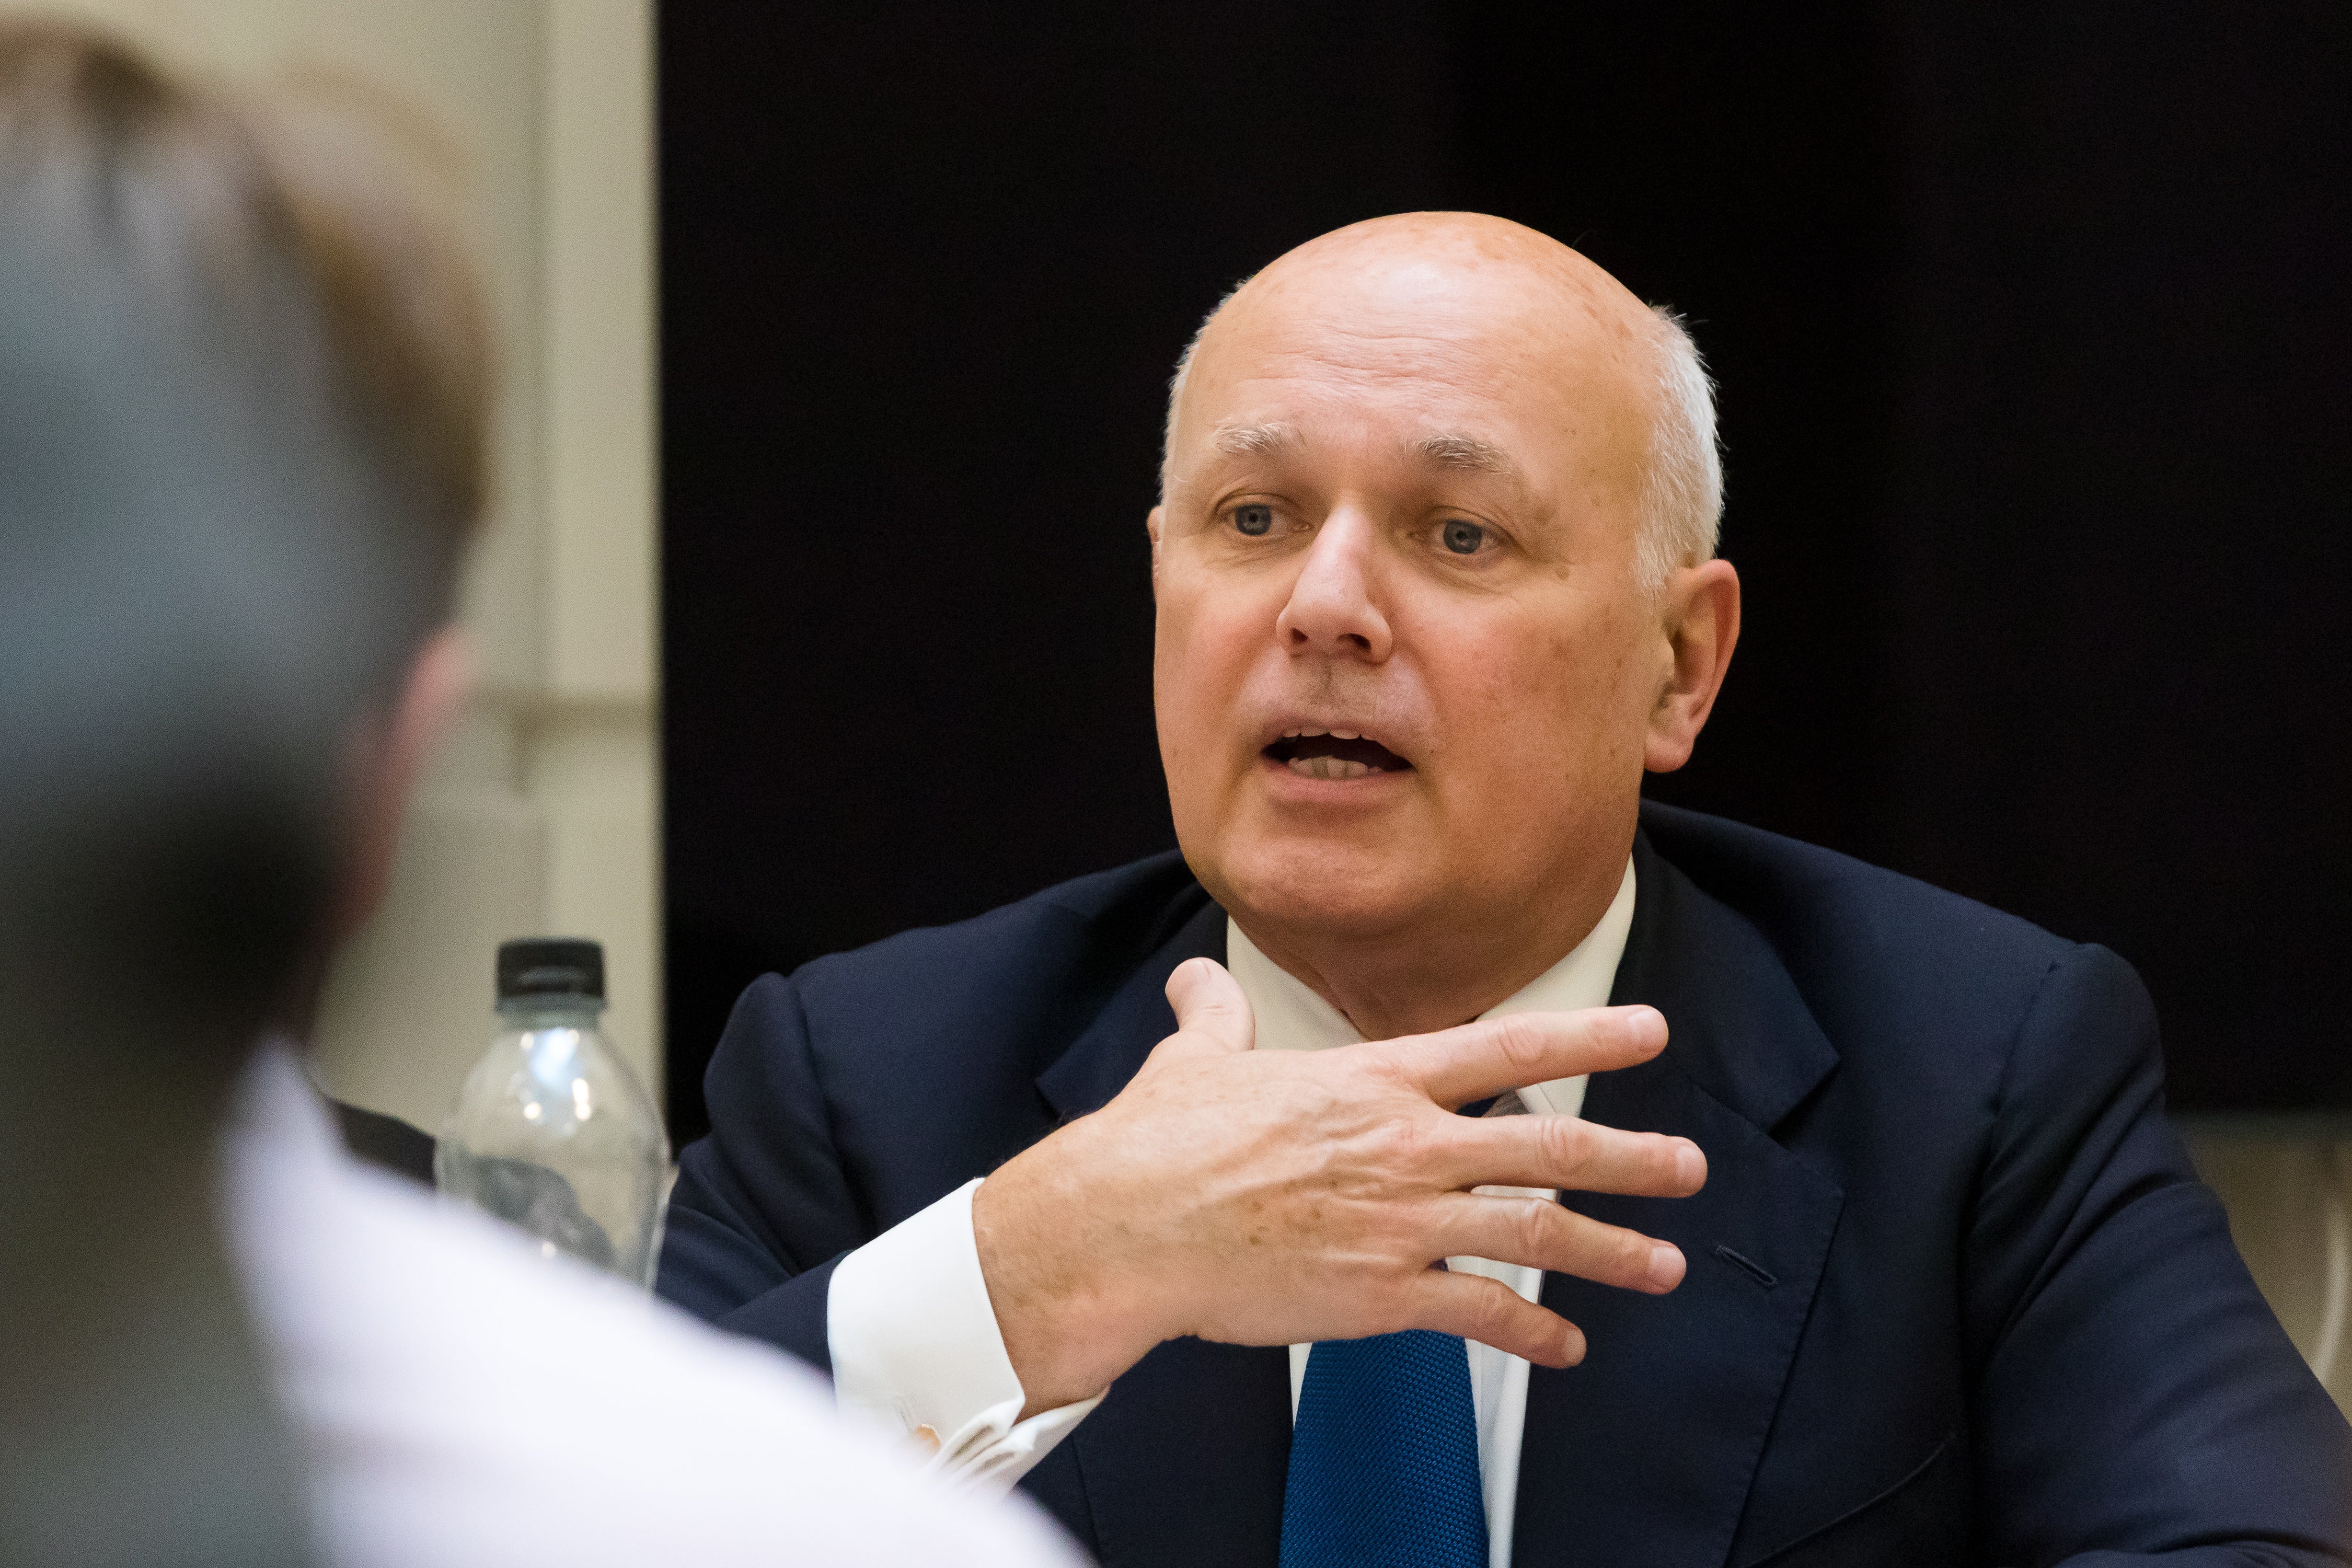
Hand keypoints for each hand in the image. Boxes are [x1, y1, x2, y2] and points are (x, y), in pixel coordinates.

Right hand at [971, 957, 1706, 1414]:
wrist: (1125, 1230)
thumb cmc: (1157, 1144)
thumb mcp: (1196, 1059)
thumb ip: (1217, 1014)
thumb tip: (1196, 977)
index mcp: (1373, 1081)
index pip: (1507, 1047)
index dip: (1588, 1036)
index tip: (1650, 1032)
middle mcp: (1404, 1146)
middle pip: (1547, 1143)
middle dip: (1631, 1156)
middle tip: (1688, 1166)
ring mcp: (1400, 1223)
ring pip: (1535, 1233)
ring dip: (1611, 1249)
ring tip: (1664, 1265)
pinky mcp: (1382, 1295)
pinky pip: (1481, 1313)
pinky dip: (1531, 1334)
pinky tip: (1565, 1350)